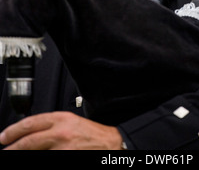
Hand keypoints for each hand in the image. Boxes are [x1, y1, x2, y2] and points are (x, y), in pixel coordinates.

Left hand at [0, 111, 123, 149]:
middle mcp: (60, 132)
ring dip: (24, 154)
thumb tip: (31, 134)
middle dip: (12, 147)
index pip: (31, 123)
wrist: (110, 143)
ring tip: (17, 154)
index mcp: (61, 118)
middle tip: (4, 150)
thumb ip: (52, 125)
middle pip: (29, 140)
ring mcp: (63, 148)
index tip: (4, 137)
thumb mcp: (71, 122)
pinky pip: (48, 159)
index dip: (13, 131)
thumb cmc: (92, 133)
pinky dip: (40, 158)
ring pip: (36, 152)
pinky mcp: (67, 158)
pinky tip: (36, 157)